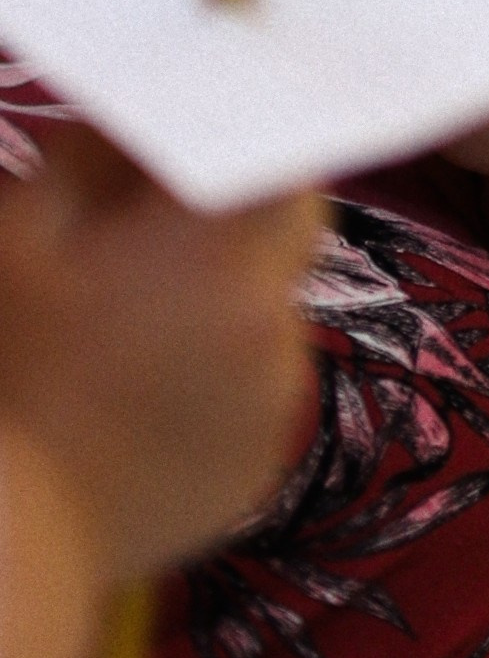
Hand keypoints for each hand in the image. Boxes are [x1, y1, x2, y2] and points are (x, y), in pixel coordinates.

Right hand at [0, 126, 318, 574]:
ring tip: (140, 333)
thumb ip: (93, 155)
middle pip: (290, 231)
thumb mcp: (24, 234)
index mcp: (221, 248)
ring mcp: (275, 398)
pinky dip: (220, 383)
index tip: (208, 146)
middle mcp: (274, 317)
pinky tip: (148, 400)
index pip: (284, 159)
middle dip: (236, 221)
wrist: (6, 538)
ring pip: (271, 314)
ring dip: (226, 304)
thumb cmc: (4, 372)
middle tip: (166, 233)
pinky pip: (257, 392)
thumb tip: (138, 118)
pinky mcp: (262, 465)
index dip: (248, 143)